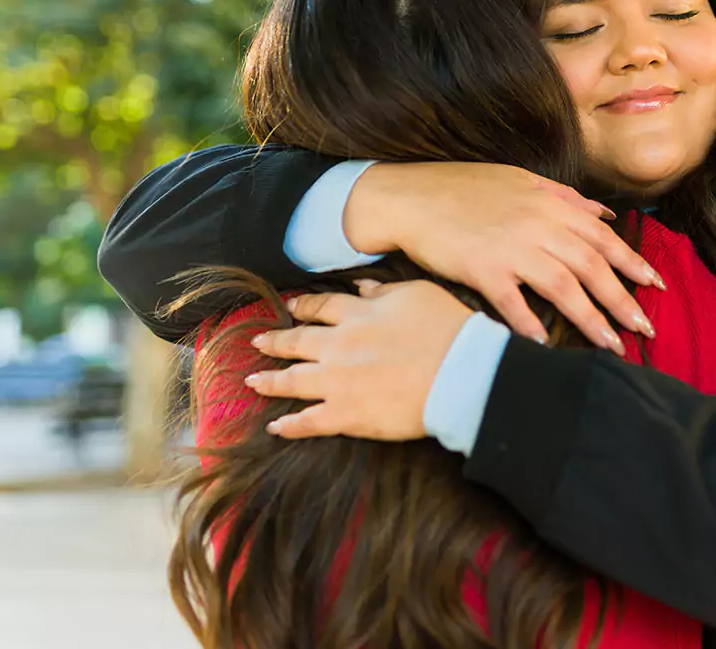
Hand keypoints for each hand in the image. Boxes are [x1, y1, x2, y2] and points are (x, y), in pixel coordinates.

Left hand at [247, 280, 470, 439]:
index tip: (290, 308)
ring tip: (253, 382)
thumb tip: (363, 288)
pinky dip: (289, 426)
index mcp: (358, 315)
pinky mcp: (347, 415)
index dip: (303, 307)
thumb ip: (384, 291)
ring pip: (292, 381)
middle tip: (258, 342)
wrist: (461, 373)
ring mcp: (339, 382)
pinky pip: (309, 422)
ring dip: (270, 382)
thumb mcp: (418, 294)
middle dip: (274, 342)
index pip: (320, 307)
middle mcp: (340, 346)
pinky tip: (275, 428)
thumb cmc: (448, 330)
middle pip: (297, 342)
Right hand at [343, 161, 660, 349]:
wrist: (409, 196)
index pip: (604, 237)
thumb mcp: (521, 180)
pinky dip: (532, 325)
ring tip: (612, 346)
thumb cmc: (464, 188)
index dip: (633, 263)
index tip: (657, 286)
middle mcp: (538, 225)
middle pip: (593, 266)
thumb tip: (605, 213)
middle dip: (623, 300)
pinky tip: (547, 346)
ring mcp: (511, 247)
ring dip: (592, 319)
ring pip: (564, 287)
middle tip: (646, 329)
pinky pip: (514, 303)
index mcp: (551, 205)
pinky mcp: (482, 269)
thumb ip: (566, 198)